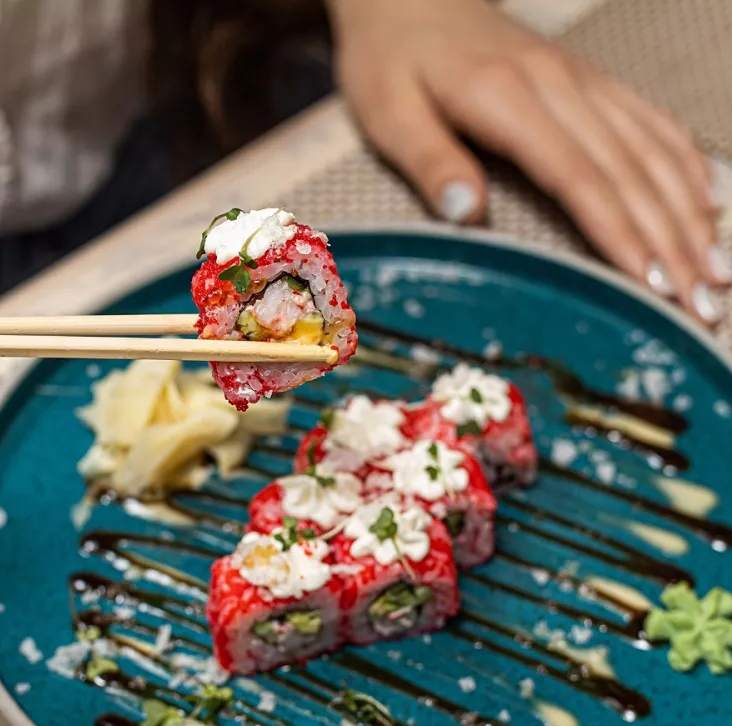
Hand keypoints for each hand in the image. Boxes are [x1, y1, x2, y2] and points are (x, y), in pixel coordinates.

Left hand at [327, 0, 727, 325]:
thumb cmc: (393, 59)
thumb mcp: (390, 112)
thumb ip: (429, 160)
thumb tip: (466, 214)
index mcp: (509, 101)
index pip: (580, 179)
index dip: (623, 236)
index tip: (655, 287)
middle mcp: (560, 87)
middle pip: (630, 174)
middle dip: (673, 244)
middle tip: (704, 303)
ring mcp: (582, 80)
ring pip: (652, 151)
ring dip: (690, 214)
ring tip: (719, 272)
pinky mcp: (588, 80)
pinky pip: (651, 120)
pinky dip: (685, 162)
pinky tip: (707, 200)